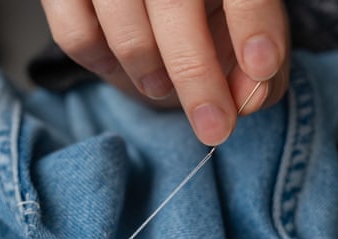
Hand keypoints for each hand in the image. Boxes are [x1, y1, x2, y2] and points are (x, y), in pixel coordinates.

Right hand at [41, 0, 288, 144]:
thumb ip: (258, 66)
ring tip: (161, 85)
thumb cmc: (197, 11)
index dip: (254, 24)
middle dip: (198, 77)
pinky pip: (76, 37)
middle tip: (215, 128)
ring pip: (125, 31)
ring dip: (149, 74)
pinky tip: (120, 64)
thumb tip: (251, 100)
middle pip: (177, 8)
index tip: (261, 67)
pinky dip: (101, 64)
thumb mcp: (238, 28)